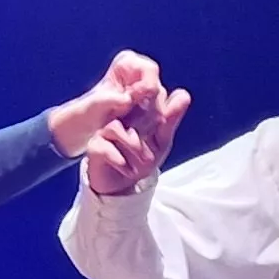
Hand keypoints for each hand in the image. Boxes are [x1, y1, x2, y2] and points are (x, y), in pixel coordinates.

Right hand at [53, 52, 192, 193]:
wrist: (121, 185)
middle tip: (153, 151)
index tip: (162, 129)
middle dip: (147, 130)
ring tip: (145, 162)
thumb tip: (184, 94)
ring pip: (116, 128)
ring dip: (135, 147)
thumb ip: (170, 118)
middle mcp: (117, 115)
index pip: (146, 95)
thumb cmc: (142, 158)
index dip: (158, 111)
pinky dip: (121, 161)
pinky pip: (106, 148)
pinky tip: (129, 169)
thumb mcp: (162, 140)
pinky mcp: (94, 146)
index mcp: (135, 109)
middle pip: (131, 110)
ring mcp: (103, 130)